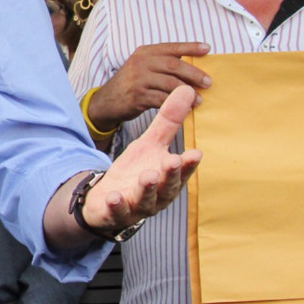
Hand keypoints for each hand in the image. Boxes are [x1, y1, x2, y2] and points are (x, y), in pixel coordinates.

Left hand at [82, 85, 201, 235]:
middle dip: (170, 175)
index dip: (188, 164)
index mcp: (168, 178)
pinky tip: (114, 196)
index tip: (196, 153)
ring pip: (145, 200)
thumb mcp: (150, 144)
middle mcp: (157, 195)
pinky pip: (117, 212)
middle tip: (172, 161)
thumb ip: (168, 122)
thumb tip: (187, 90)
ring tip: (146, 176)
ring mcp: (136, 206)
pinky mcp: (115, 213)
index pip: (182, 171)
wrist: (107, 199)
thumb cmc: (136, 171)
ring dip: (146, 189)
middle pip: (167, 187)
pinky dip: (117, 205)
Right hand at [86, 42, 210, 134]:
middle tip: (208, 82)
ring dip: (188, 92)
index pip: (172, 47)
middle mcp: (141, 63)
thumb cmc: (132, 83)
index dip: (191, 47)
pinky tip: (185, 108)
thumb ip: (162, 63)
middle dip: (194, 74)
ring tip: (199, 99)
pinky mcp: (138, 97)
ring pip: (170, 83)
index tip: (207, 49)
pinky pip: (162, 99)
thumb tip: (194, 67)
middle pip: (174, 65)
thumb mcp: (143, 66)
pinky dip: (176, 104)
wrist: (107, 101)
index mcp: (145, 52)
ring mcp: (138, 80)